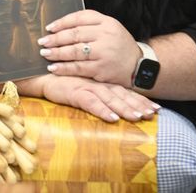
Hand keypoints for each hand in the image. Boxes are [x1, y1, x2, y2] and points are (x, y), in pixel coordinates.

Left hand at [38, 9, 141, 86]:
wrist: (139, 66)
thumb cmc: (118, 45)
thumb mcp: (110, 28)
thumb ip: (89, 25)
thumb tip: (59, 26)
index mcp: (107, 22)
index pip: (80, 18)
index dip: (62, 23)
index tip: (49, 28)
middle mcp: (106, 35)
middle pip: (75, 34)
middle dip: (55, 38)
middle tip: (42, 42)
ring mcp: (104, 52)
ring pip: (74, 51)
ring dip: (56, 53)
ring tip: (44, 54)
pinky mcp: (102, 69)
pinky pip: (78, 67)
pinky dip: (63, 68)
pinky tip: (53, 68)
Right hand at [39, 74, 158, 122]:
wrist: (39, 76)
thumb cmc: (61, 82)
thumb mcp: (83, 87)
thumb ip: (98, 93)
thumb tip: (113, 108)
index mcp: (101, 82)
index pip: (124, 91)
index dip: (140, 99)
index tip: (156, 108)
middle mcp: (97, 83)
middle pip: (122, 95)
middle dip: (138, 104)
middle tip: (153, 113)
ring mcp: (86, 87)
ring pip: (110, 98)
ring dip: (124, 108)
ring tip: (138, 117)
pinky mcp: (74, 92)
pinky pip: (91, 103)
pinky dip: (102, 110)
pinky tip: (112, 118)